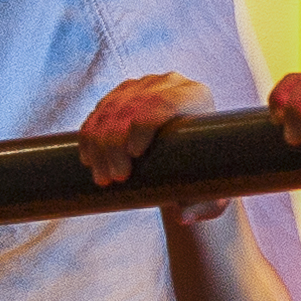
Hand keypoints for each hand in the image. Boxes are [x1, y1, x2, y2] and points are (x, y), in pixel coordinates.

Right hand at [80, 72, 224, 221]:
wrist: (189, 158)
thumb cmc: (206, 176)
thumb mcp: (212, 193)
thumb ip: (203, 206)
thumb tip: (183, 216)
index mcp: (196, 96)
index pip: (164, 102)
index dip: (144, 124)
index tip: (135, 155)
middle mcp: (168, 83)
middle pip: (132, 105)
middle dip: (116, 142)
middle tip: (116, 178)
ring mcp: (142, 86)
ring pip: (110, 109)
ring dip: (99, 145)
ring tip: (103, 179)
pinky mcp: (121, 95)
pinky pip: (98, 113)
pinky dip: (89, 138)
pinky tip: (89, 161)